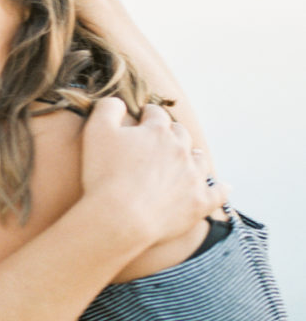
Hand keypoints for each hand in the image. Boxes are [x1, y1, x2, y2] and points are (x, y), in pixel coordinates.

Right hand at [80, 99, 228, 247]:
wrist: (121, 218)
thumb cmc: (104, 174)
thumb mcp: (96, 130)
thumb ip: (109, 108)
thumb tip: (119, 102)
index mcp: (157, 131)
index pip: (157, 114)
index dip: (148, 114)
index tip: (143, 117)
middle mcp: (180, 150)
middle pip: (181, 134)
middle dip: (171, 133)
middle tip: (160, 141)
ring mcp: (193, 177)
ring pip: (200, 160)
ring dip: (193, 156)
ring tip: (187, 160)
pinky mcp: (199, 203)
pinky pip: (218, 193)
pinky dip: (221, 188)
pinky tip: (224, 186)